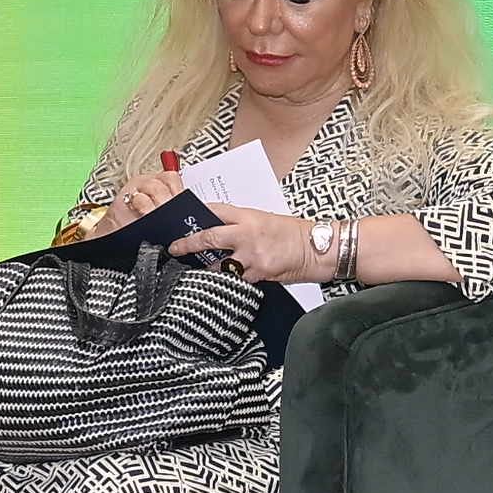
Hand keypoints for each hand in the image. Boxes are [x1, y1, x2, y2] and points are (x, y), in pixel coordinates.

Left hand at [167, 203, 324, 285]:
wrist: (318, 248)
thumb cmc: (295, 233)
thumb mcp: (267, 220)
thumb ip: (244, 224)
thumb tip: (222, 232)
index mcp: (249, 216)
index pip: (215, 211)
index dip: (198, 215)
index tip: (185, 220)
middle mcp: (247, 233)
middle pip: (208, 237)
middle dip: (188, 244)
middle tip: (175, 248)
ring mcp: (252, 254)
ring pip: (219, 264)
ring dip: (209, 268)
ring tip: (202, 270)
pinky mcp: (259, 273)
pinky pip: (237, 279)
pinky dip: (231, 280)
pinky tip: (226, 282)